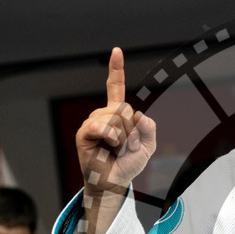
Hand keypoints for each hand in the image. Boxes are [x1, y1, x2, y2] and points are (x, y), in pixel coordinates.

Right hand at [76, 47, 155, 197]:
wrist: (114, 181)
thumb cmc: (128, 163)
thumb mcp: (148, 146)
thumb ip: (150, 129)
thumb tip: (140, 115)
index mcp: (117, 113)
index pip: (116, 87)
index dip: (116, 69)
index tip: (117, 51)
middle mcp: (103, 114)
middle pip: (123, 108)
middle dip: (131, 130)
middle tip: (125, 146)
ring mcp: (92, 122)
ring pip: (116, 117)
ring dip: (123, 137)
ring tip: (115, 149)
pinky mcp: (84, 133)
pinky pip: (102, 126)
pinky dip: (111, 136)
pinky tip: (109, 144)